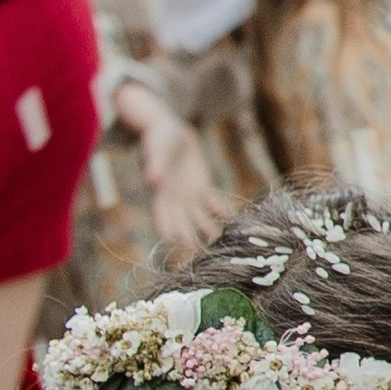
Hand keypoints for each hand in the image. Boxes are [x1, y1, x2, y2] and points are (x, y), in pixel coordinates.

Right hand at [121, 89, 226, 257]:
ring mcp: (189, 197)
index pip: (164, 223)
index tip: (182, 250)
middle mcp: (175, 202)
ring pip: (202, 220)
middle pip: (184, 228)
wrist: (169, 131)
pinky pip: (214, 204)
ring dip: (213, 232)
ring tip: (227, 247)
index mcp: (160, 195)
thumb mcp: (156, 149)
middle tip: (208, 259)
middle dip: (194, 243)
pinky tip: (238, 223)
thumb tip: (152, 180)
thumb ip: (155, 165)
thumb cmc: (158, 138)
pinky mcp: (202, 188)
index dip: (172, 236)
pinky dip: (224, 213)